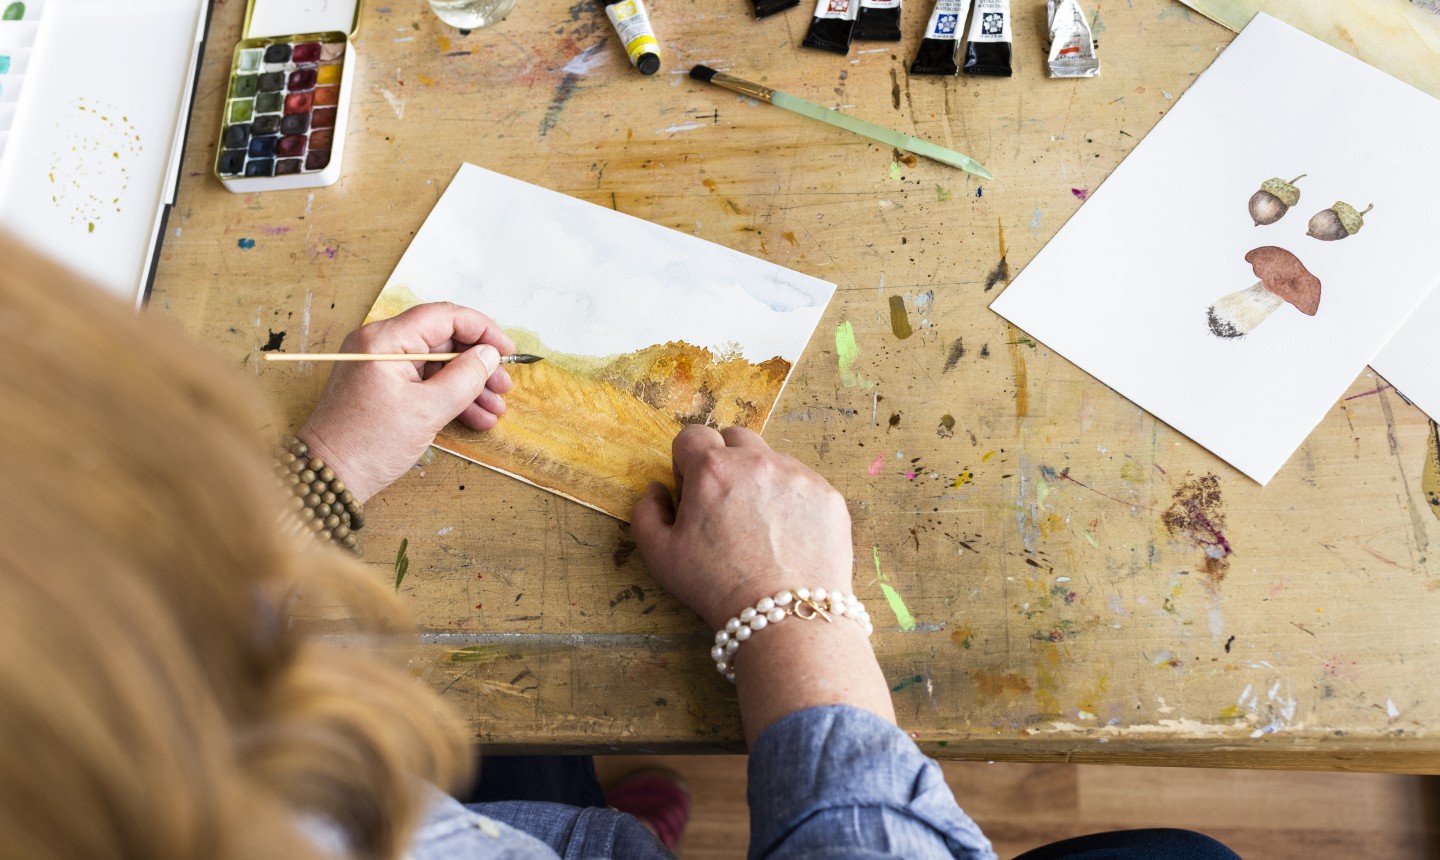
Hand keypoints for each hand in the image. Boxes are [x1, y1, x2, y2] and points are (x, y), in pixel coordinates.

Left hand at [297, 303, 514, 502]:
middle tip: (503, 387)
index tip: (507, 350)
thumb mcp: (427, 411)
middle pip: (443, 340)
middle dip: (478, 364)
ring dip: (469, 385)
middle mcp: (380, 344)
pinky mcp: (384, 386)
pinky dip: (450, 396)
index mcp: (385, 340)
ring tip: (495, 409)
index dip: (482, 330)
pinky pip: (425, 381)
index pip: (444, 316)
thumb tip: (489, 355)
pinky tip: (476, 416)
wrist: (329, 477)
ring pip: (438, 364)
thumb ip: (465, 378)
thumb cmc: (369, 444)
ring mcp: (381, 365)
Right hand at [631, 425, 854, 629]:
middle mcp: (757, 461)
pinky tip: (787, 538)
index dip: (686, 463)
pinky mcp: (828, 494)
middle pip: (734, 438)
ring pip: (772, 461)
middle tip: (725, 505)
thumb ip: (647, 512)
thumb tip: (658, 489)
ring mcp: (798, 475)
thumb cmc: (718, 588)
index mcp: (713, 469)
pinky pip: (803, 485)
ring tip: (760, 528)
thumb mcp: (660, 556)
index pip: (692, 436)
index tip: (692, 491)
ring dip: (760, 481)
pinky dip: (792, 502)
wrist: (786, 616)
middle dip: (725, 462)